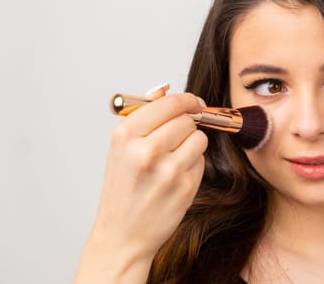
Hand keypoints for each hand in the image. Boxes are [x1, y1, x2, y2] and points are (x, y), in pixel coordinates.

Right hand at [74, 85, 207, 282]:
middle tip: (177, 137)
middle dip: (187, 125)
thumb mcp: (121, 148)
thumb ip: (143, 116)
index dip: (187, 100)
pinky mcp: (185, 186)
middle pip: (187, 119)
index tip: (194, 103)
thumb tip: (165, 89)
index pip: (170, 103)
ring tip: (173, 159)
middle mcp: (146, 151)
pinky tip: (176, 177)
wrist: (123, 234)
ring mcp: (168, 170)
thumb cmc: (123, 189)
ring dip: (192, 145)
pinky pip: (202, 161)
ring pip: (199, 138)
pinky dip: (194, 165)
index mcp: (125, 136)